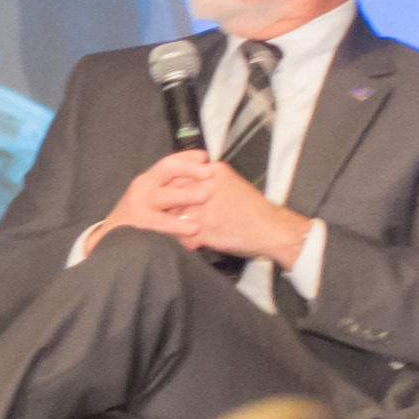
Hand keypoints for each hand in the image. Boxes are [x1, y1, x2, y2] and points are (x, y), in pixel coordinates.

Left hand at [111, 148, 302, 267]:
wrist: (273, 228)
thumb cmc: (253, 209)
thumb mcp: (231, 184)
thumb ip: (209, 181)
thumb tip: (188, 184)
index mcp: (215, 172)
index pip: (179, 174)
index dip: (164, 185)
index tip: (153, 191)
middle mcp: (209, 187)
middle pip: (173, 193)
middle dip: (159, 205)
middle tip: (145, 213)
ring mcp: (207, 208)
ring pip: (175, 214)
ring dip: (165, 225)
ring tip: (154, 230)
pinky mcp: (208, 228)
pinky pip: (185, 235)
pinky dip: (180, 241)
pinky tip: (176, 245)